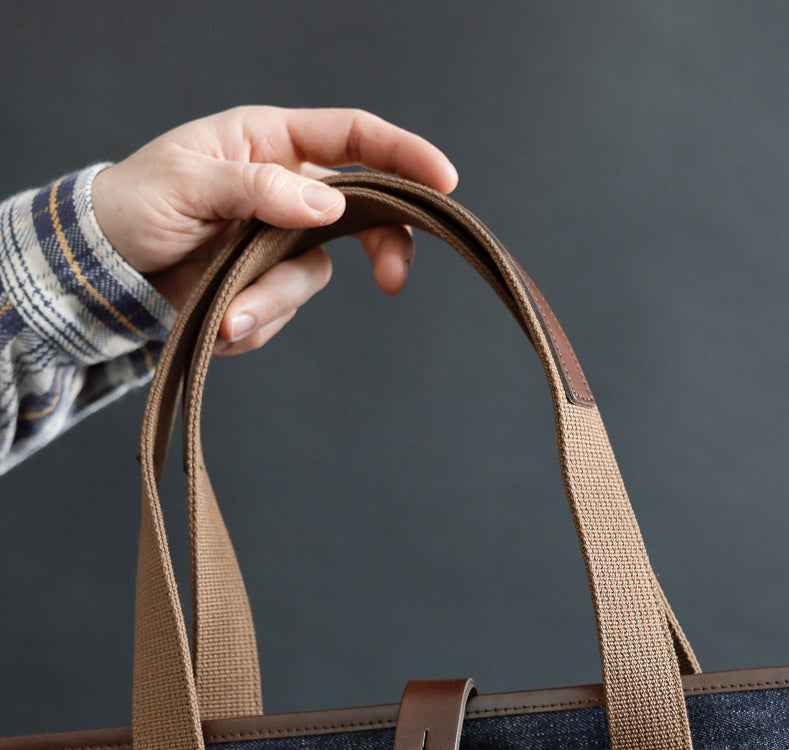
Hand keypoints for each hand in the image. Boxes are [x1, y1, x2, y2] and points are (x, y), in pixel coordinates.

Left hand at [91, 106, 457, 355]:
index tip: (444, 180)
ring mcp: (275, 245)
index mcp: (269, 144)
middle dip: (380, 249)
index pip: (352, 138)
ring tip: (224, 317)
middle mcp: (283, 193)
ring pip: (313, 279)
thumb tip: (329, 203)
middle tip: (391, 281)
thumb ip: (258, 189)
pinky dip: (249, 325)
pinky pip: (279, 315)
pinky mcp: (261, 292)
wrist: (97, 273)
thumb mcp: (188, 185)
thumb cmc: (131, 206)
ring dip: (273, 303)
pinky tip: (213, 321)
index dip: (403, 155)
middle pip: (362, 215)